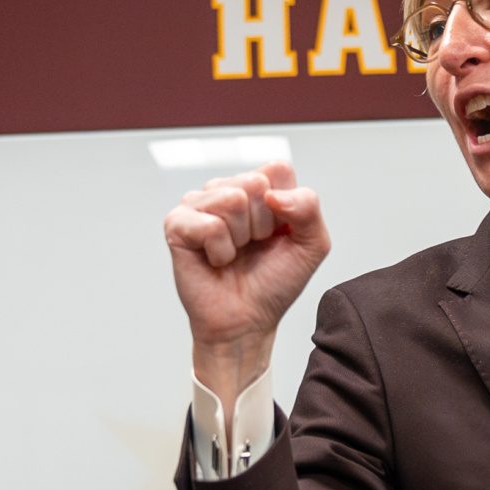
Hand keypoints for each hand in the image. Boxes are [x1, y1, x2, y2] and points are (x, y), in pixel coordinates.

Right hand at [165, 161, 329, 393]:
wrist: (247, 321)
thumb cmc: (274, 283)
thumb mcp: (311, 245)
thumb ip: (308, 208)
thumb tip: (273, 194)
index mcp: (258, 188)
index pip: (278, 169)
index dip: (286, 207)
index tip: (278, 234)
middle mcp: (227, 189)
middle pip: (255, 183)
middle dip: (263, 225)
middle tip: (254, 247)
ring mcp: (199, 203)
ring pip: (232, 200)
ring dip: (241, 238)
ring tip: (234, 253)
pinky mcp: (177, 223)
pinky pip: (209, 225)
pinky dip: (220, 251)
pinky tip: (215, 260)